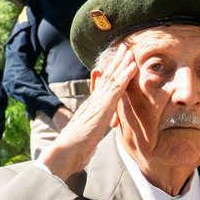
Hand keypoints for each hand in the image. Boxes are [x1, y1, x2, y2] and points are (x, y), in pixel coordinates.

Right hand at [40, 44, 136, 179]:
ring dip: (123, 63)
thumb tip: (89, 147)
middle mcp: (94, 101)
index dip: (110, 74)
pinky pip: (117, 86)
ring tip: (130, 50)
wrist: (66, 151)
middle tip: (124, 47)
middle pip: (107, 77)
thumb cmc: (75, 150)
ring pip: (113, 78)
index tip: (117, 64)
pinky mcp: (103, 105)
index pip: (102, 87)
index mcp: (91, 108)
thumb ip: (90, 138)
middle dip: (117, 62)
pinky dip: (126, 75)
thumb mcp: (87, 140)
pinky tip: (133, 65)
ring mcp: (99, 102)